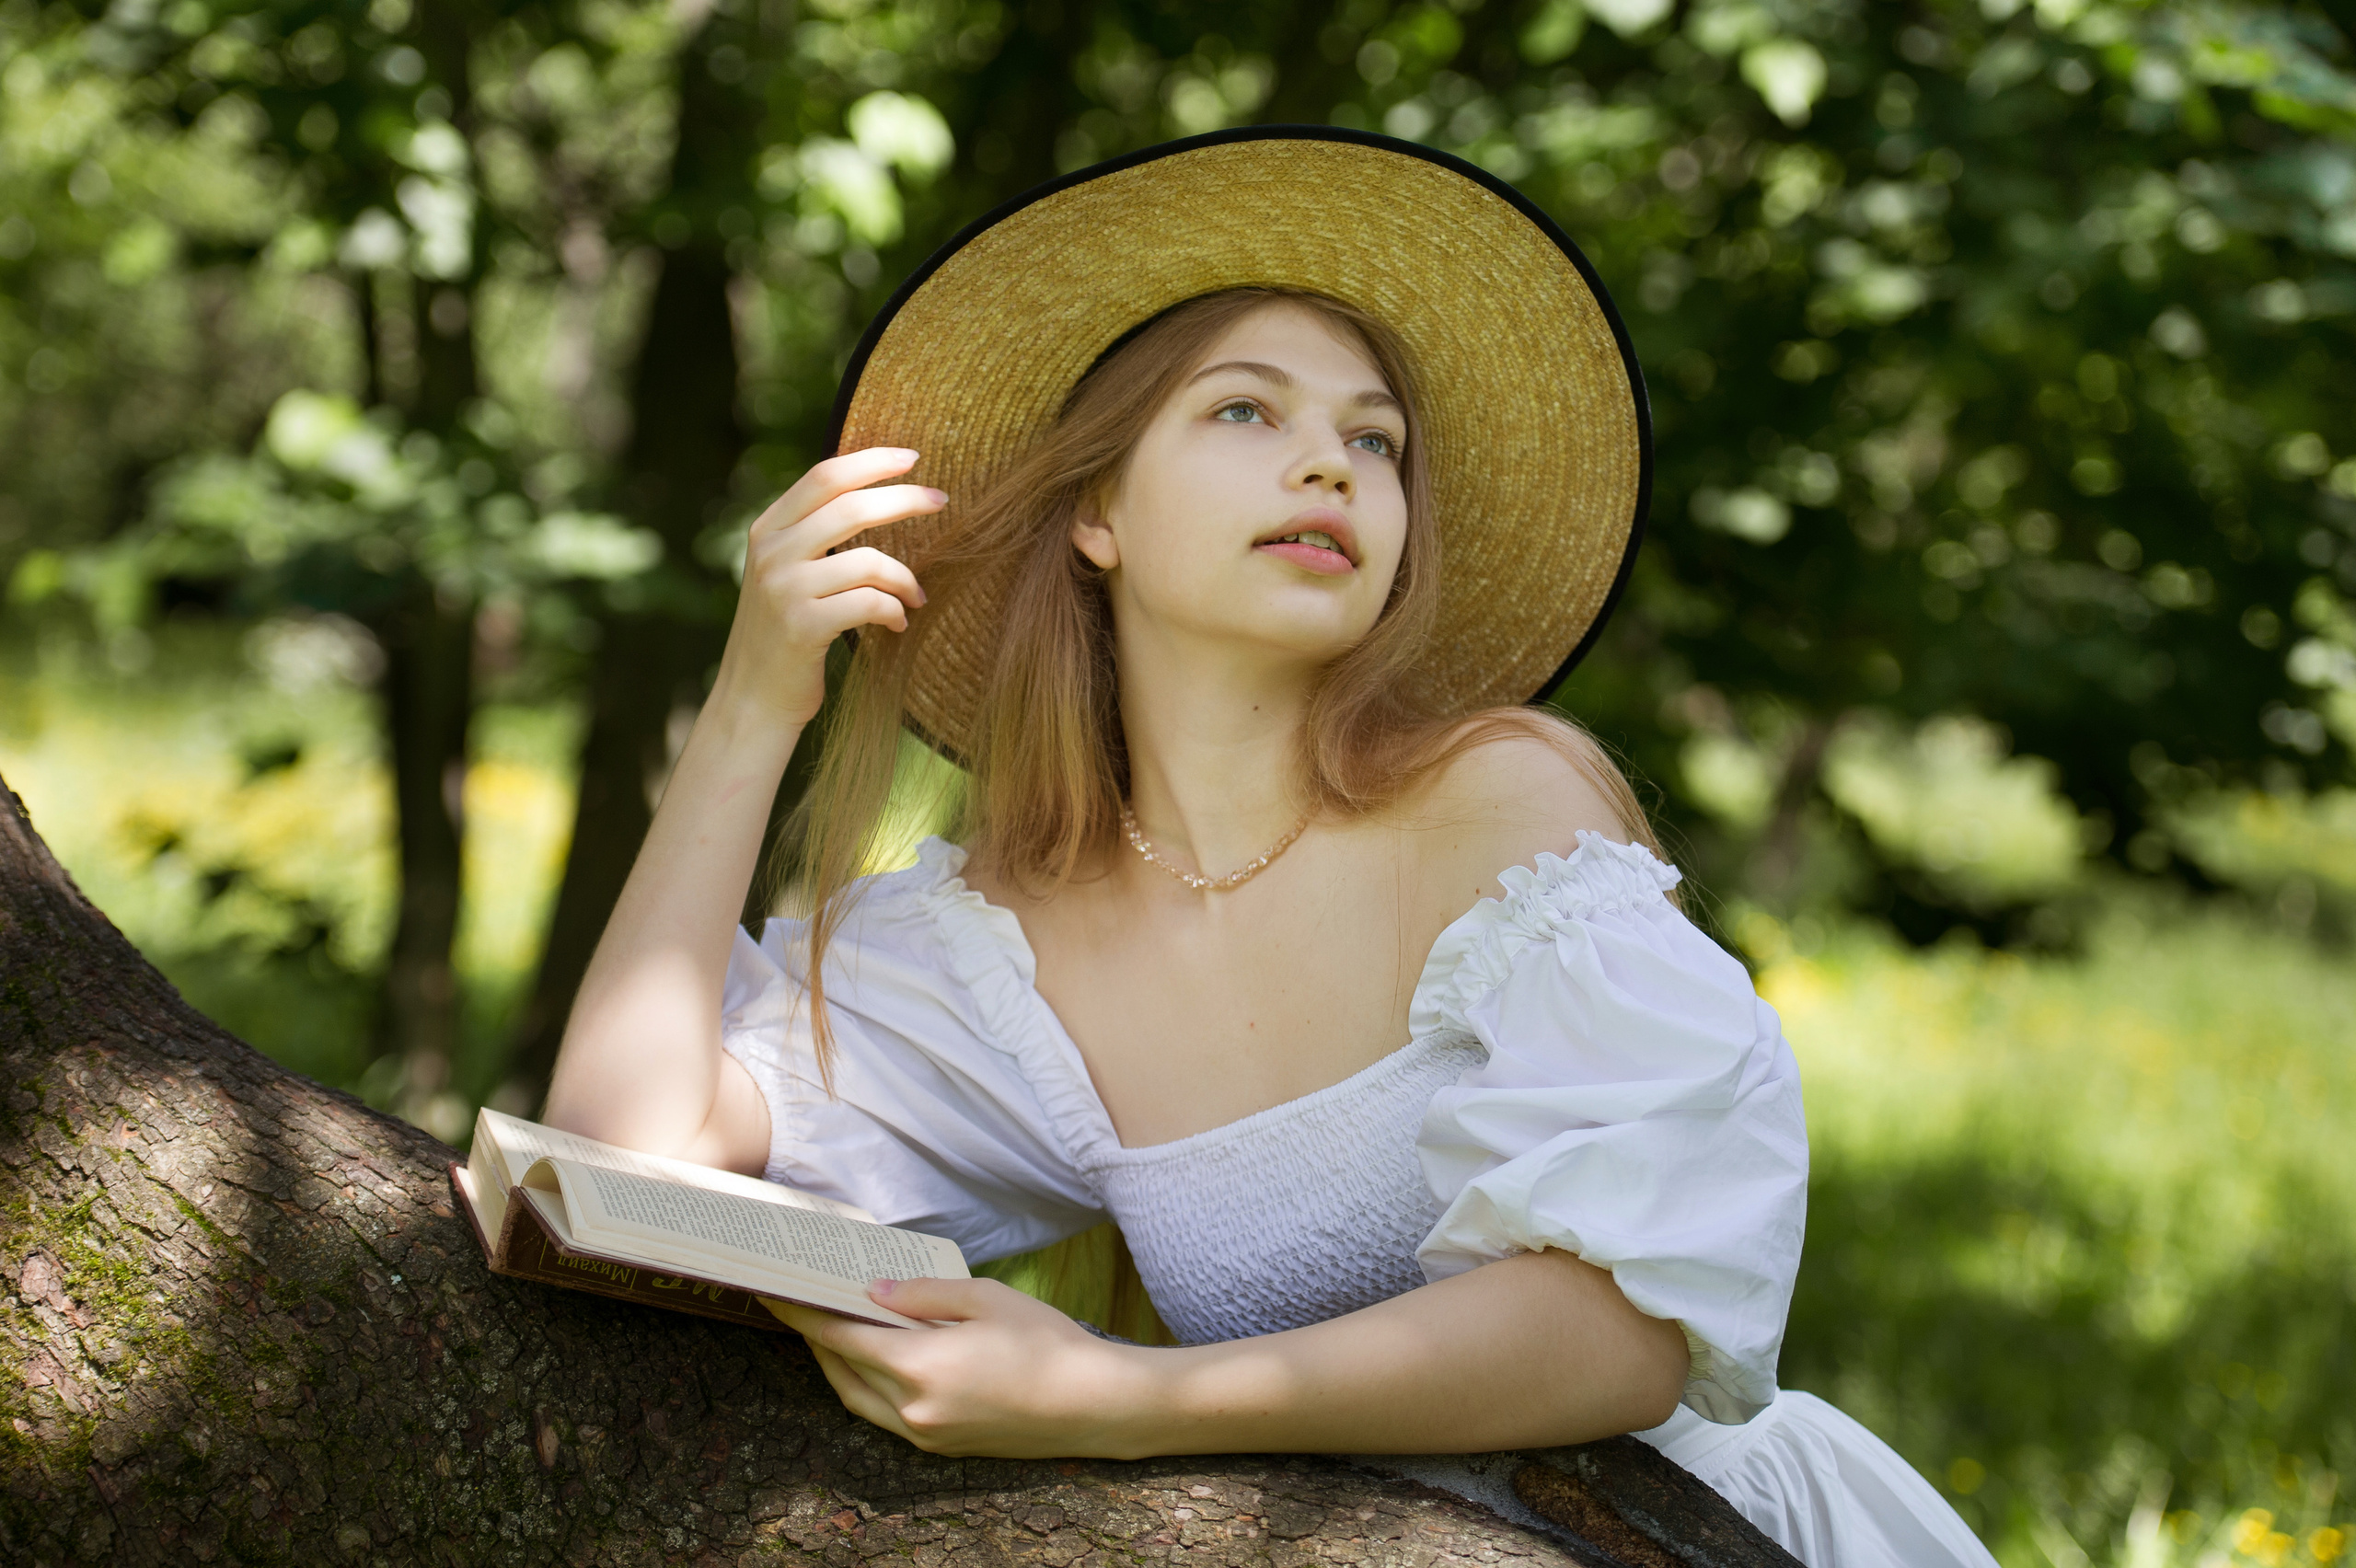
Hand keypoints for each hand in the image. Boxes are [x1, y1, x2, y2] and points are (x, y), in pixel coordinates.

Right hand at [713, 447, 943, 725]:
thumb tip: (874, 494)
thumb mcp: (786, 573)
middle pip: (851, 508)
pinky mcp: (803, 627)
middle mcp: (771, 553)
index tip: (913, 458)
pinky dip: (895, 611)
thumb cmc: (785, 633)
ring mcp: (784, 589)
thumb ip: (813, 535)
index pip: (825, 477)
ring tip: (916, 594)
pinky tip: (899, 624)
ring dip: (905, 577)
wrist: (753, 699)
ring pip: (868, 561)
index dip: (871, 461)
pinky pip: (870, 604)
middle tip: (942, 501)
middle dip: (904, 499)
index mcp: (767, 530)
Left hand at [770, 1278, 1158, 1458]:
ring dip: (837, 1367)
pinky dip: (867, 1388)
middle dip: (815, 1339)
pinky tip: (875, 1362)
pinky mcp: (941, 1448)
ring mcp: (926, 1435)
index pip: (841, 1337)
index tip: (776, 1292)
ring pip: (858, 1400)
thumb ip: (923, 1295)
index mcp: (920, 1366)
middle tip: (800, 1304)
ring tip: (830, 1331)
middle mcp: (913, 1409)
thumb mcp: (985, 1299)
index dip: (804, 1314)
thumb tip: (873, 1292)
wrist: (1092, 1405)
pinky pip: (884, 1417)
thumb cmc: (1045, 1342)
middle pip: (841, 1372)